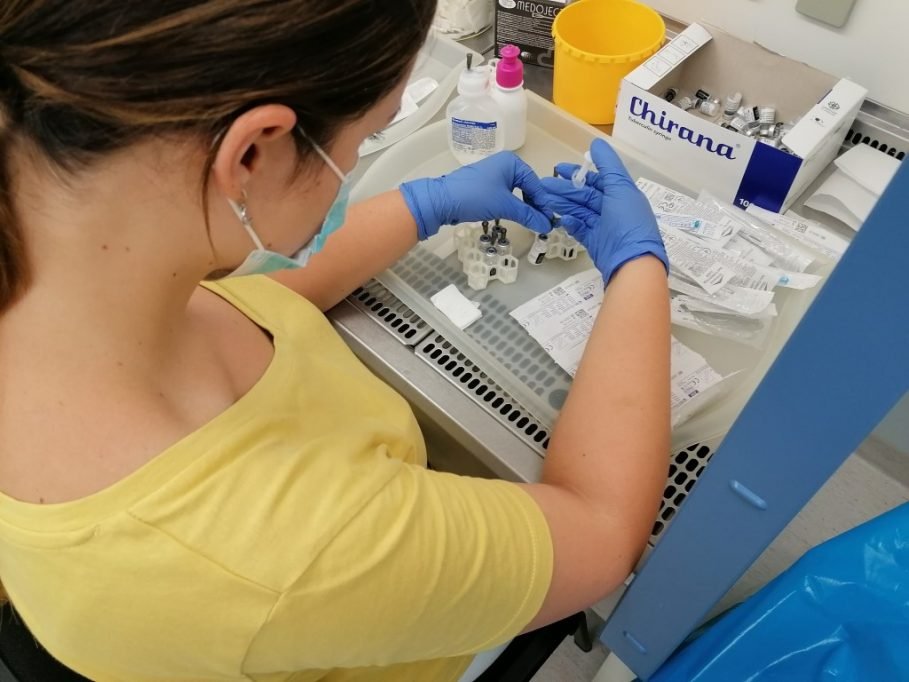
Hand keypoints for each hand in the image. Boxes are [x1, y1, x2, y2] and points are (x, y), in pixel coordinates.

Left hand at [400, 152, 553, 240]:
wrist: (443, 200)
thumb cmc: (476, 197)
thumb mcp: (505, 206)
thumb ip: (528, 215)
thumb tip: (546, 225)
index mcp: (512, 162)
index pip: (535, 183)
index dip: (543, 203)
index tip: (549, 220)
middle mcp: (504, 164)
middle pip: (527, 186)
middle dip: (534, 205)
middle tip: (541, 222)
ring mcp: (493, 174)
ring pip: (515, 192)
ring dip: (523, 207)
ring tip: (530, 222)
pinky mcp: (485, 185)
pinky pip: (504, 194)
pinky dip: (511, 205)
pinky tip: (515, 216)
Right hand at [541, 139, 667, 283]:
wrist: (631, 263)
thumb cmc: (628, 222)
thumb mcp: (620, 188)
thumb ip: (608, 165)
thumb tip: (596, 142)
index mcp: (622, 194)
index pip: (599, 179)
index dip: (579, 173)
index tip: (558, 169)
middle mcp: (614, 209)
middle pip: (586, 195)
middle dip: (565, 189)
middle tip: (542, 185)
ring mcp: (604, 227)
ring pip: (581, 211)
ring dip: (563, 204)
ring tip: (544, 200)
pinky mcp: (596, 243)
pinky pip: (581, 229)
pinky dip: (571, 223)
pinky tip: (560, 219)